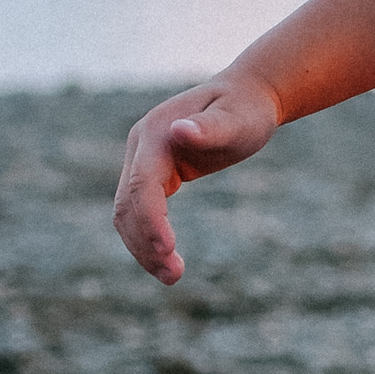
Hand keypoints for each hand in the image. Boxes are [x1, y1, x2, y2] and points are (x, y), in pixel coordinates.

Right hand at [112, 71, 281, 283]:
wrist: (246, 96)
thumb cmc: (247, 108)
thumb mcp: (238, 119)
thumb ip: (212, 128)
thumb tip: (181, 132)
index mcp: (157, 133)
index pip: (143, 184)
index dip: (150, 219)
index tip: (168, 250)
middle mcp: (141, 146)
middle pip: (128, 204)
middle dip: (145, 243)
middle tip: (174, 277)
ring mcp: (143, 160)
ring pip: (127, 212)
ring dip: (143, 247)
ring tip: (172, 277)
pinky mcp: (154, 173)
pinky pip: (141, 211)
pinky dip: (148, 237)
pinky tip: (166, 259)